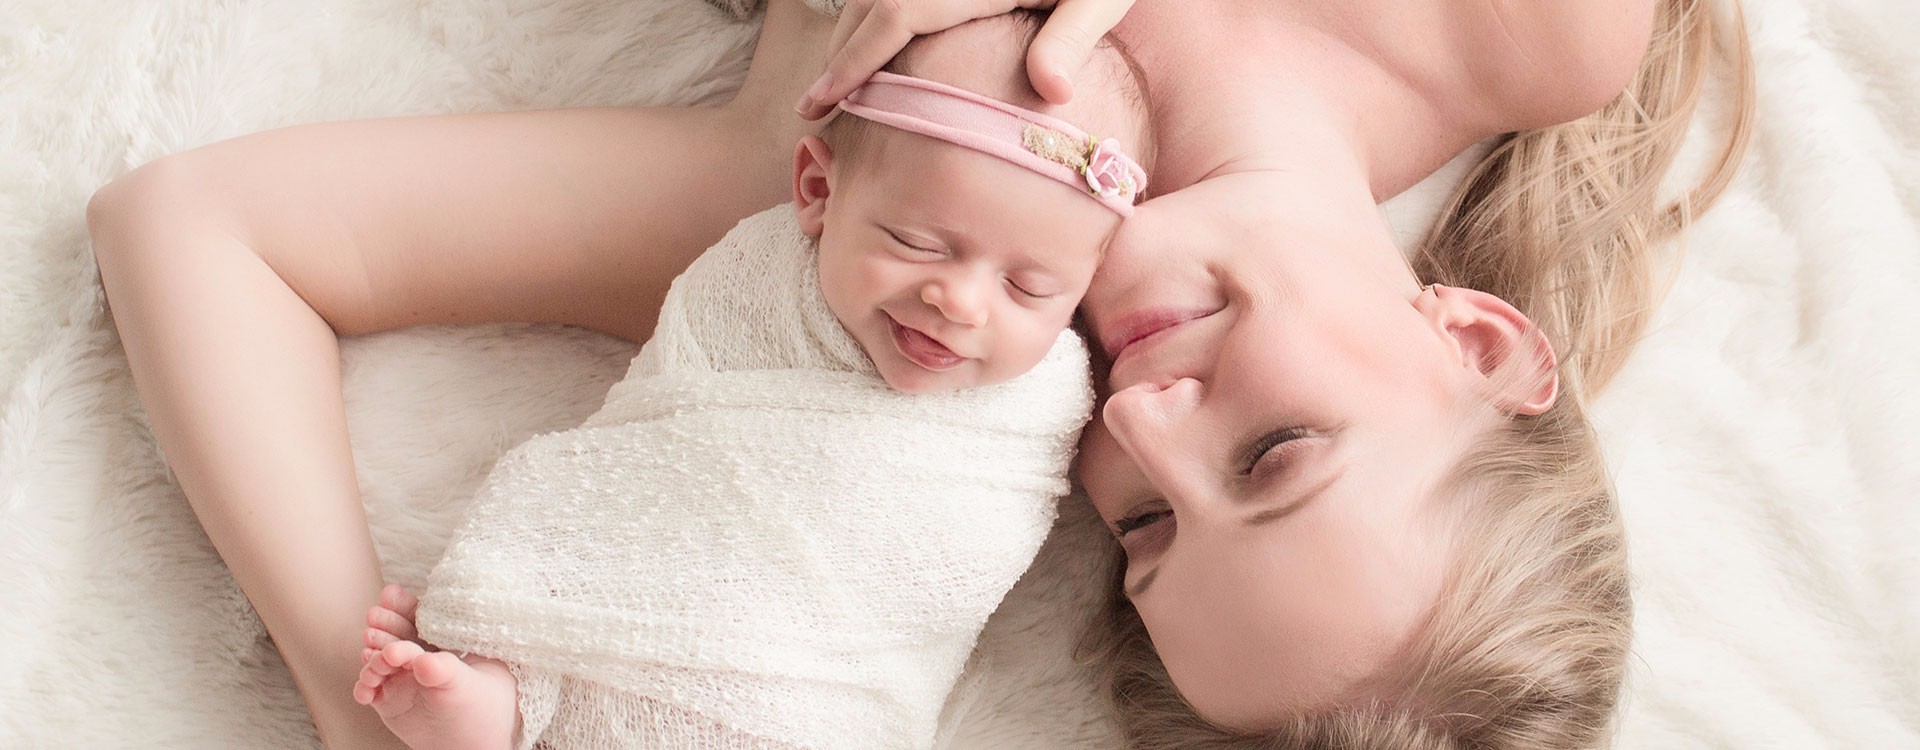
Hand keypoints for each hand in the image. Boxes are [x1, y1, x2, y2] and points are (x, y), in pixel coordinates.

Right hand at [795, 0, 1135, 119]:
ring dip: (851, 34)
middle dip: (837, 55)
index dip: (851, 64)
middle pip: (867, 2)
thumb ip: (1071, 39)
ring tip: (836, 81)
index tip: (818, 103)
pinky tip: (875, 44)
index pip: (894, 17)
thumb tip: (1051, 91)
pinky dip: (875, 15)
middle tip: (812, 108)